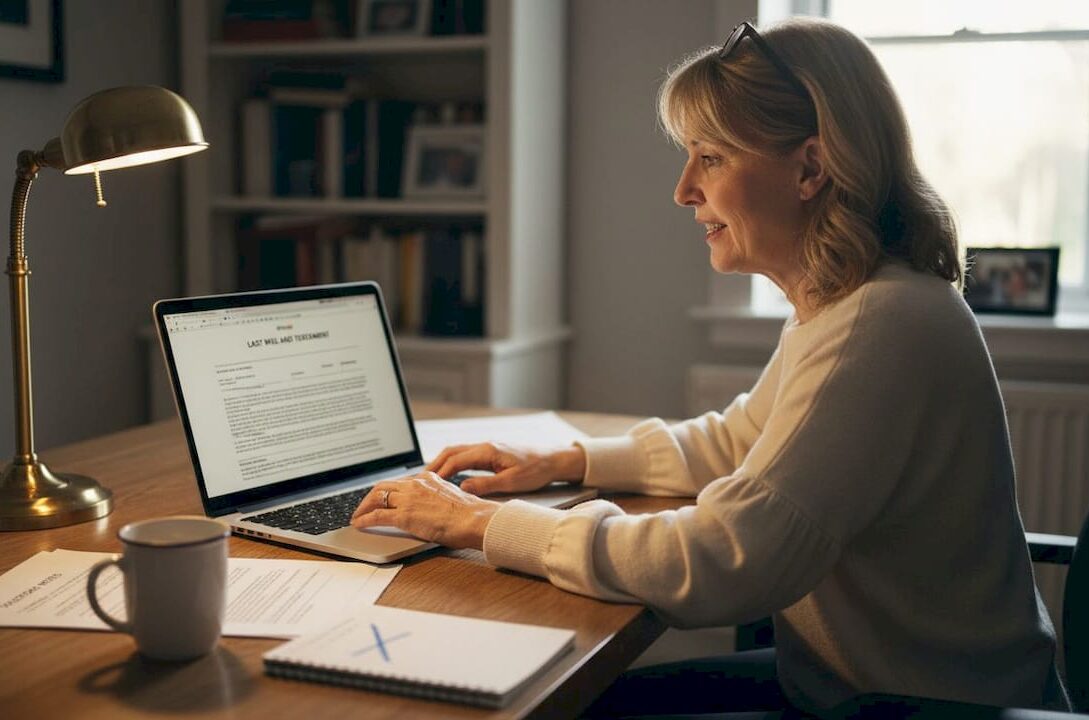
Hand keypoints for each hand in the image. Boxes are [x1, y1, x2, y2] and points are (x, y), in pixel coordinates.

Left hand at [349, 472, 500, 549]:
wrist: (474, 519)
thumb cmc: (469, 514)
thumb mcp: (449, 497)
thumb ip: (436, 497)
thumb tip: (431, 508)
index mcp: (427, 478)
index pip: (400, 482)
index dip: (387, 491)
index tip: (382, 498)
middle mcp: (415, 484)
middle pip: (383, 486)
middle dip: (370, 497)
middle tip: (363, 507)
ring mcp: (409, 498)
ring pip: (376, 498)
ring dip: (363, 508)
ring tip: (358, 516)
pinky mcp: (404, 515)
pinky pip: (377, 516)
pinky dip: (364, 519)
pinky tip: (359, 525)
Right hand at [426, 443, 586, 495]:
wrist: (553, 460)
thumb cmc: (536, 470)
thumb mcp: (511, 482)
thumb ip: (486, 485)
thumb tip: (463, 488)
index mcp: (488, 451)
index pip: (455, 460)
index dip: (439, 473)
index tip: (426, 484)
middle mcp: (484, 446)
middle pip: (451, 452)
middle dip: (433, 465)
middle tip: (419, 480)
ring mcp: (487, 448)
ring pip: (457, 452)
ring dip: (442, 463)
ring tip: (429, 477)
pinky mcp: (491, 453)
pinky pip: (465, 455)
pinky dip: (452, 463)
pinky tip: (449, 474)